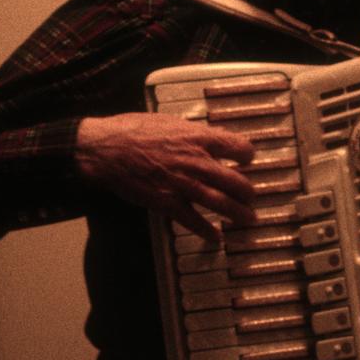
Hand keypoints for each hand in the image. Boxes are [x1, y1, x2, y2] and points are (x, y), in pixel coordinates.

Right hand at [75, 112, 256, 242]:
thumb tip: (206, 138)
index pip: (239, 147)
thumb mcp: (169, 122)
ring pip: (222, 203)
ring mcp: (184, 184)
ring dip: (238, 214)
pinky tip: (215, 237)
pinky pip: (194, 221)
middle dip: (248, 192)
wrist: (107, 149)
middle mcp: (197, 162)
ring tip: (247, 220)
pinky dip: (207, 232)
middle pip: (236, 181)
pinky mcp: (168, 203)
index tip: (247, 161)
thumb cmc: (133, 131)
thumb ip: (192, 133)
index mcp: (199, 138)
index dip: (248, 156)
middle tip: (251, 197)